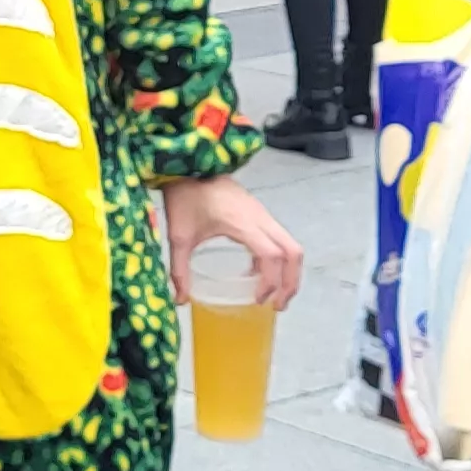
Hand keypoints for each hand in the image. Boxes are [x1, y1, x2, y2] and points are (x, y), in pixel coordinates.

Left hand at [155, 174, 303, 312]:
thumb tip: (180, 301)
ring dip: (288, 272)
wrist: (188, 165)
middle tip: (277, 305)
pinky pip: (279, 239)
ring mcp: (262, 213)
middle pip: (292, 252)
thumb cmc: (184, 198)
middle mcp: (260, 217)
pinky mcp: (259, 212)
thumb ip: (179, 270)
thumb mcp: (178, 237)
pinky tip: (256, 274)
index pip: (271, 256)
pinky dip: (278, 260)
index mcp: (243, 223)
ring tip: (273, 295)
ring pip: (290, 245)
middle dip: (290, 282)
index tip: (257, 300)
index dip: (270, 282)